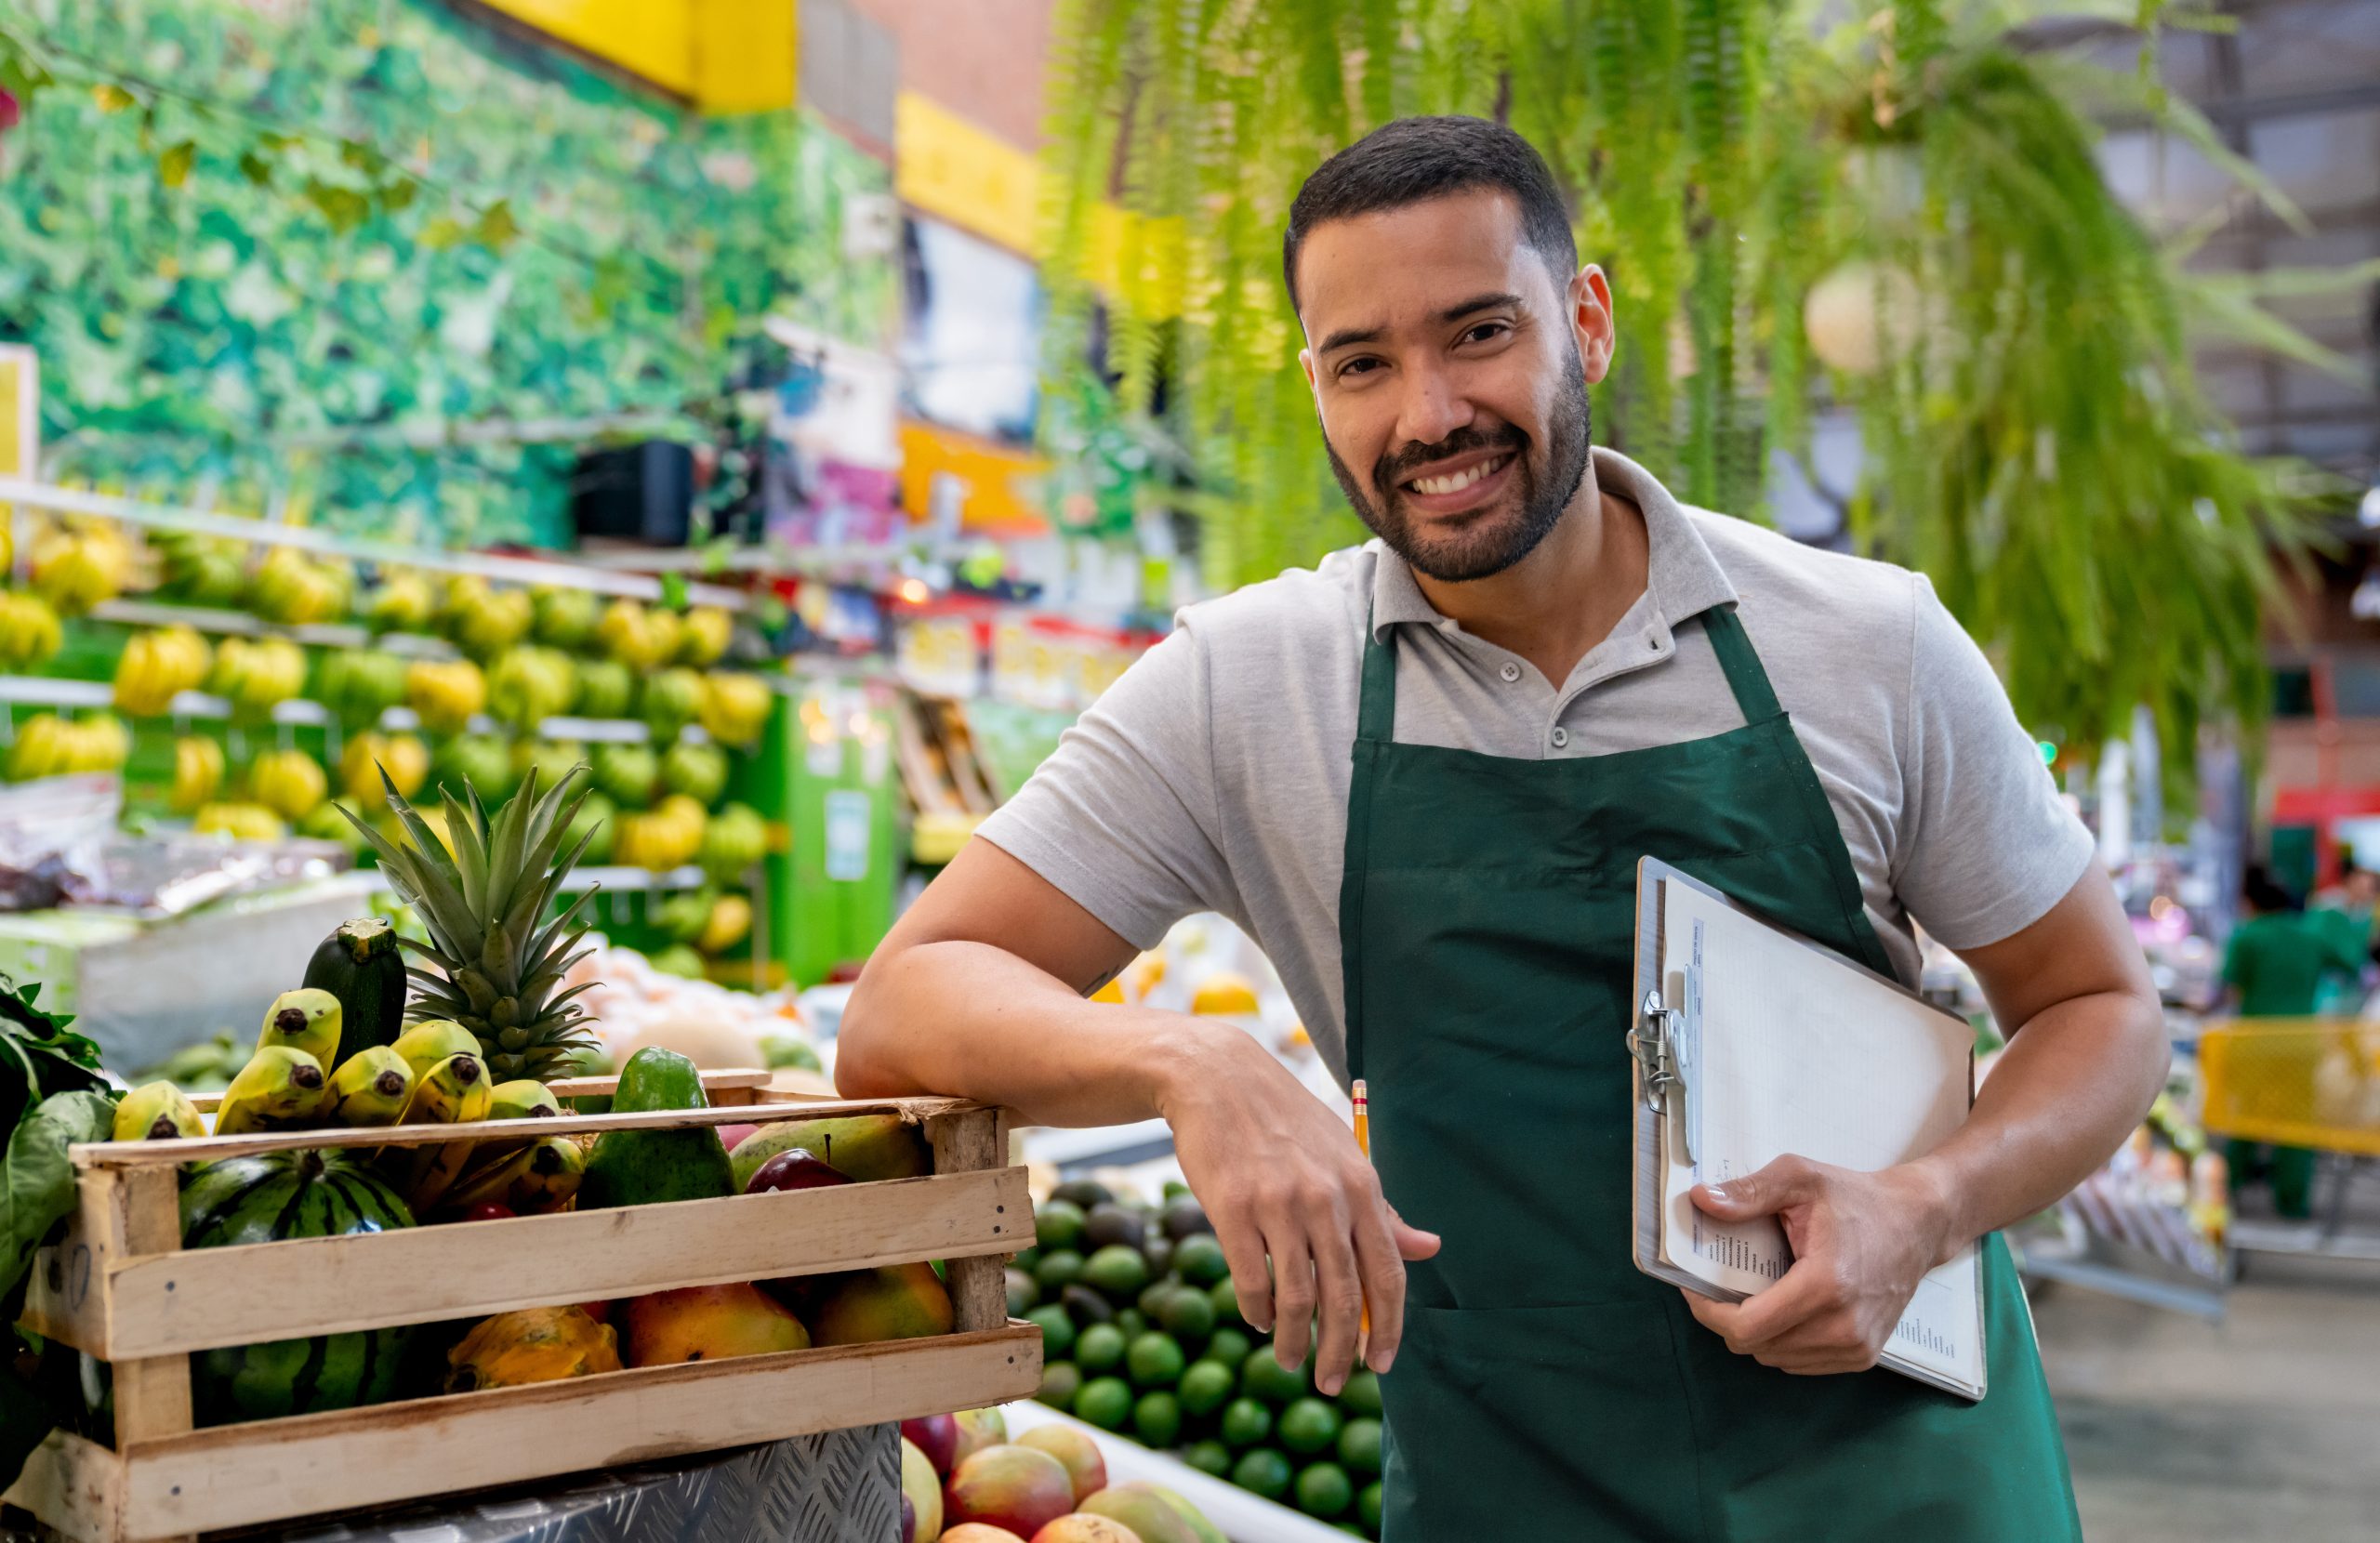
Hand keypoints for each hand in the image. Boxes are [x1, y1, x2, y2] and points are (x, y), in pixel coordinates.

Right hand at [1156, 1027, 1438, 1394]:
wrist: (1216, 1078)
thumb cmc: (1285, 1122)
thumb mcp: (1343, 1157)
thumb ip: (1383, 1211)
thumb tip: (1430, 1248)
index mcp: (1361, 1186)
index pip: (1388, 1274)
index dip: (1388, 1327)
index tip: (1381, 1365)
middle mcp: (1326, 1198)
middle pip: (1345, 1297)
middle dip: (1342, 1352)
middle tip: (1333, 1384)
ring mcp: (1278, 1203)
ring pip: (1298, 1298)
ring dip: (1295, 1343)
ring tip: (1291, 1363)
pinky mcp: (1232, 1208)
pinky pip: (1252, 1280)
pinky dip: (1258, 1311)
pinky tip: (1259, 1320)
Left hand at [1681, 1155, 1956, 1374]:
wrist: (1918, 1224)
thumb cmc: (1857, 1199)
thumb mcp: (1800, 1179)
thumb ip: (1750, 1192)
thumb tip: (1701, 1201)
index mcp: (1825, 1286)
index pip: (1747, 1328)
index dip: (1709, 1313)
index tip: (1694, 1288)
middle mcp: (1844, 1327)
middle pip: (1757, 1347)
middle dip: (1728, 1319)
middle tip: (1720, 1286)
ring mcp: (1857, 1347)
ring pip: (1777, 1358)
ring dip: (1756, 1332)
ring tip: (1754, 1293)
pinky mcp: (1864, 1356)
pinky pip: (1802, 1363)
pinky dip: (1782, 1342)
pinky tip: (1784, 1308)